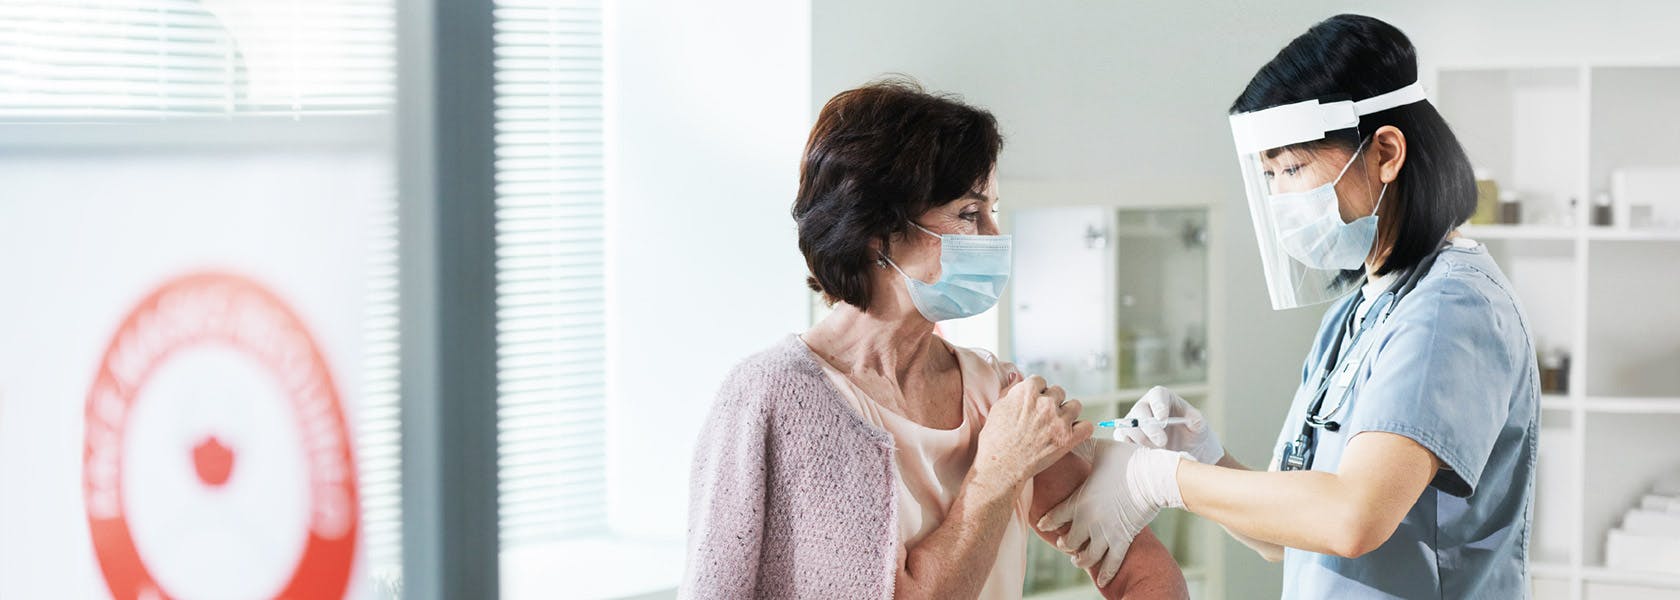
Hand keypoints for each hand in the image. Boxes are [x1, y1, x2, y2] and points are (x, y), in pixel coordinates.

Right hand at [976, 375, 1093, 489]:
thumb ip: (1010, 390)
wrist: (1001, 467)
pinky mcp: (1068, 438)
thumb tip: (1017, 377)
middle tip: (1043, 417)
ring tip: (1057, 424)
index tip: (1034, 403)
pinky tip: (1072, 433)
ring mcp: (1058, 421)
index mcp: (1027, 391)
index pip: (1040, 381)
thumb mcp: (997, 408)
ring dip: (1068, 413)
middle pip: (1059, 392)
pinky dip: (1081, 430)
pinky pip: (1087, 426)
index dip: (1037, 392)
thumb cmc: (995, 440)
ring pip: (1075, 406)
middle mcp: (1045, 403)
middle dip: (1052, 402)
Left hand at [1036, 441, 1186, 586]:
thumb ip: (1080, 447)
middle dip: (1064, 544)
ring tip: (1077, 560)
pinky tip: (1101, 580)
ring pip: (1087, 557)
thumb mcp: (1099, 450)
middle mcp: (1089, 521)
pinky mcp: (1124, 539)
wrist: (1155, 476)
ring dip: (1080, 560)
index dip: (1046, 523)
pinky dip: (1106, 573)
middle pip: (1068, 542)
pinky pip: (1112, 562)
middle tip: (1063, 543)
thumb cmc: (1127, 460)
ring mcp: (1106, 533)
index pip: (1054, 518)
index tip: (1042, 525)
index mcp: (1079, 501)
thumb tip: (1068, 436)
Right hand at [1118, 386, 1223, 463]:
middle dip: (1150, 428)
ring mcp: (1134, 421)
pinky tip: (1145, 453)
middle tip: (1162, 442)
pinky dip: (1130, 446)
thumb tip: (1193, 420)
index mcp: (1163, 398)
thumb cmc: (1191, 434)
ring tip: (1157, 449)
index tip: (1163, 419)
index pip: (1157, 396)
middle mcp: (1145, 407)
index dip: (1158, 405)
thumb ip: (1196, 421)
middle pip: (1139, 411)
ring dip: (1141, 439)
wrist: (1184, 451)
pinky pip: (1121, 439)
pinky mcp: (1127, 436)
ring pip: (1128, 426)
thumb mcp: (1199, 427)